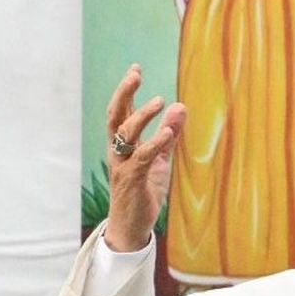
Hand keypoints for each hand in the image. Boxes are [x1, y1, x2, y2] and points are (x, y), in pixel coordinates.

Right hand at [104, 63, 185, 251]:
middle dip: (124, 94)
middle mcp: (118, 152)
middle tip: (135, 74)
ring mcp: (122, 166)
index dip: (126, 90)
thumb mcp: (159, 160)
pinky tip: (168, 133)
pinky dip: (154, 144)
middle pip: (114, 116)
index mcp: (122, 145)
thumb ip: (168, 134)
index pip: (120, 112)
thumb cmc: (142, 192)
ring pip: (125, 134)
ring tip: (160, 101)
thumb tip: (180, 106)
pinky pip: (141, 158)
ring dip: (141, 116)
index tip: (135, 68)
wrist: (131, 227)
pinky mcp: (133, 181)